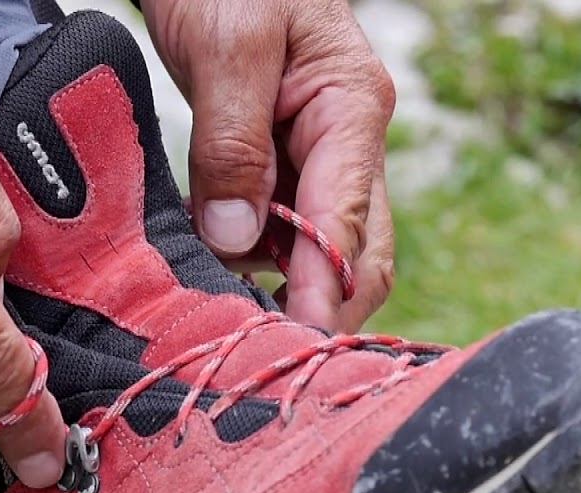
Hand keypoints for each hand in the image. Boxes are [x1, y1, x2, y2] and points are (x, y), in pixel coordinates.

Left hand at [142, 0, 396, 331]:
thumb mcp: (229, 46)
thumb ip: (234, 142)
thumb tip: (236, 236)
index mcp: (352, 109)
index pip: (349, 222)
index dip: (322, 289)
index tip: (292, 341)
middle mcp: (348, 140)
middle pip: (358, 251)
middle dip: (320, 306)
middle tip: (268, 357)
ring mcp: (320, 153)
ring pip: (322, 246)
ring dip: (287, 290)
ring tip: (236, 329)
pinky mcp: (284, 159)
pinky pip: (284, 225)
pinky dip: (259, 261)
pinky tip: (222, 281)